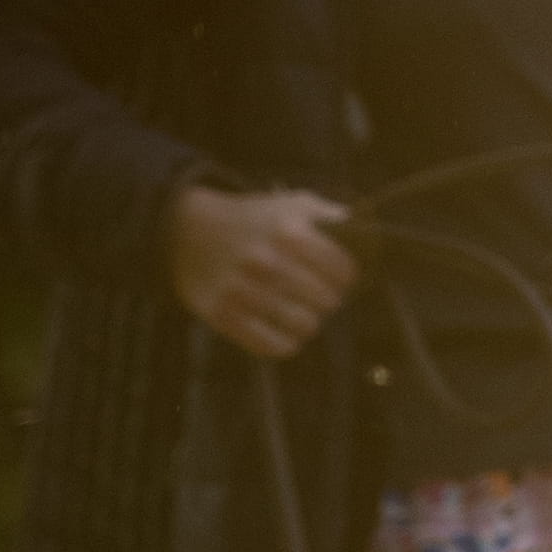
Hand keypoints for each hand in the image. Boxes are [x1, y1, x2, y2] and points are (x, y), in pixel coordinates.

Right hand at [166, 185, 357, 357]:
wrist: (186, 230)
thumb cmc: (251, 220)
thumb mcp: (289, 205)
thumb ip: (329, 216)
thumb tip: (365, 231)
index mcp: (287, 232)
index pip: (343, 270)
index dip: (346, 278)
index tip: (339, 279)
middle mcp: (265, 261)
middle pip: (327, 301)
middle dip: (328, 300)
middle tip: (320, 297)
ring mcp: (242, 290)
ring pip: (304, 326)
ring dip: (309, 323)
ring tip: (303, 314)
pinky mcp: (223, 315)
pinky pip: (272, 346)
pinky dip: (286, 343)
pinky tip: (284, 331)